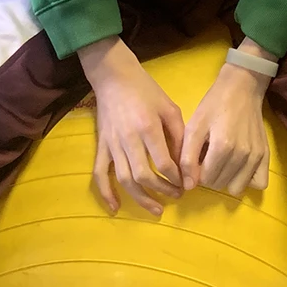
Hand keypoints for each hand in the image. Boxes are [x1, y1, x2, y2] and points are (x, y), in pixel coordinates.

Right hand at [79, 37, 184, 215]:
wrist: (113, 77)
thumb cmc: (146, 90)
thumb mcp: (169, 107)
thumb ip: (178, 134)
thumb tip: (186, 162)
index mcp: (148, 128)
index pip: (163, 163)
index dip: (176, 178)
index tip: (186, 183)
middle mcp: (128, 140)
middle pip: (143, 176)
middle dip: (162, 190)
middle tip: (177, 196)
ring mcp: (112, 144)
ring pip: (124, 180)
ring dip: (141, 198)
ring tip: (157, 209)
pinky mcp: (101, 146)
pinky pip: (100, 173)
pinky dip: (106, 193)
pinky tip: (115, 207)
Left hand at [179, 52, 271, 197]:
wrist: (241, 88)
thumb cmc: (214, 105)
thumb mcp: (194, 126)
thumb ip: (187, 157)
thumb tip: (188, 186)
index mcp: (222, 147)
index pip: (205, 180)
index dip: (196, 172)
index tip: (196, 159)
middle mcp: (242, 155)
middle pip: (220, 184)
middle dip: (210, 176)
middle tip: (208, 156)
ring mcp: (256, 156)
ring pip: (237, 187)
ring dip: (226, 179)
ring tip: (222, 161)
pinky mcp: (266, 155)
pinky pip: (259, 183)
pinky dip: (247, 179)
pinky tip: (239, 167)